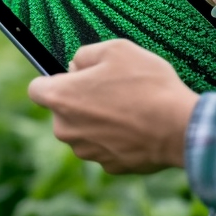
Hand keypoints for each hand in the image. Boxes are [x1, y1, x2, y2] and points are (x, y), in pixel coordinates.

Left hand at [27, 39, 201, 172]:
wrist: (179, 127)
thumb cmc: (146, 84)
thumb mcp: (115, 49)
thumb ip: (85, 54)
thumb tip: (75, 66)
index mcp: (60, 98)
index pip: (36, 89)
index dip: (55, 80)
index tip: (75, 78)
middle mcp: (65, 129)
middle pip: (63, 112)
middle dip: (81, 101)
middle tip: (113, 89)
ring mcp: (87, 151)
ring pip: (85, 131)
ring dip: (100, 121)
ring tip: (131, 108)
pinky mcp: (109, 166)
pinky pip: (107, 147)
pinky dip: (118, 138)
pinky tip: (139, 127)